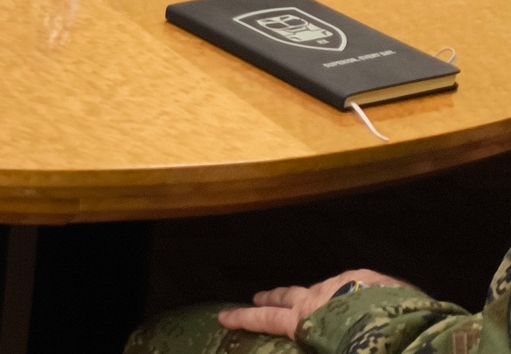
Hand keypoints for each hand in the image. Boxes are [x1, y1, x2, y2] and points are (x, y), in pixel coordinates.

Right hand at [216, 270, 403, 338]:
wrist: (403, 322)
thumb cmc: (360, 345)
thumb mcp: (329, 349)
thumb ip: (318, 344)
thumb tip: (310, 343)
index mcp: (304, 319)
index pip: (266, 320)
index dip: (243, 319)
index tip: (223, 317)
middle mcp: (318, 297)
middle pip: (288, 296)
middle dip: (270, 298)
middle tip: (257, 297)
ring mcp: (344, 284)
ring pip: (321, 288)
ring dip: (313, 296)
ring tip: (313, 302)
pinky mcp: (370, 278)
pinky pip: (352, 285)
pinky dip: (347, 293)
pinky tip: (358, 299)